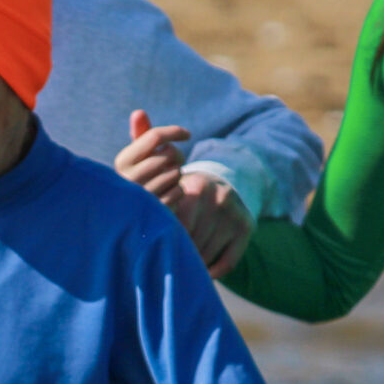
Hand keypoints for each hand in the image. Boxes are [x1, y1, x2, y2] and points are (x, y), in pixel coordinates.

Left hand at [119, 110, 254, 274]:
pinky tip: (201, 271)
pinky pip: (224, 264)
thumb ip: (146, 142)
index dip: (160, 236)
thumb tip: (137, 112)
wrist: (224, 189)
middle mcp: (216, 197)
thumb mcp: (164, 162)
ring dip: (191, 264)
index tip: (154, 239)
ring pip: (203, 254)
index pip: (168, 225)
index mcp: (192, 185)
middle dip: (174, 251)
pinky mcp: (247, 229)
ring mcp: (233, 214)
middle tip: (165, 255)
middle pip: (185, 241)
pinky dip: (211, 272)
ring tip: (180, 263)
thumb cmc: (182, 184)